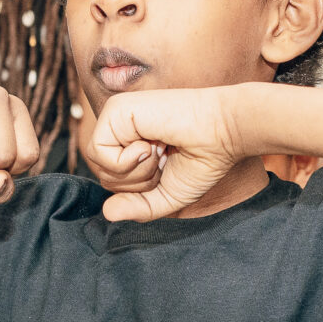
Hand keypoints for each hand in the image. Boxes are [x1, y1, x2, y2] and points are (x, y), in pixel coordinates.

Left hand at [84, 88, 244, 221]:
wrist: (223, 134)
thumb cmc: (202, 160)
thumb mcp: (166, 196)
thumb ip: (137, 207)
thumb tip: (106, 212)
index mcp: (131, 143)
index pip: (113, 180)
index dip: (140, 188)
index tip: (166, 167)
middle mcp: (120, 128)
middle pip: (104, 176)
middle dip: (137, 182)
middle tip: (163, 159)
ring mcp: (116, 116)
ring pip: (100, 166)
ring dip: (135, 171)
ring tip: (159, 150)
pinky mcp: (115, 110)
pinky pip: (99, 152)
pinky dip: (127, 160)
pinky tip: (150, 143)